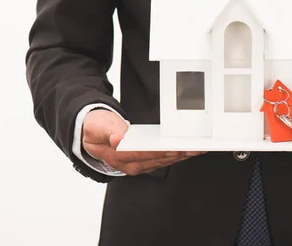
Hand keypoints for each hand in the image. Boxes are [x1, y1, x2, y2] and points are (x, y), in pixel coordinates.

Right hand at [82, 109, 205, 175]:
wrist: (92, 132)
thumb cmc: (96, 128)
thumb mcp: (97, 126)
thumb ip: (108, 132)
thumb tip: (117, 139)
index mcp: (119, 156)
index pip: (145, 154)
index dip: (163, 151)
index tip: (178, 148)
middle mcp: (131, 164)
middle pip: (159, 159)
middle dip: (179, 154)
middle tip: (197, 147)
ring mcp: (139, 164)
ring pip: (165, 161)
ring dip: (182, 155)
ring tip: (198, 148)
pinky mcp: (146, 161)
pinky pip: (164, 159)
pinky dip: (178, 155)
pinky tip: (189, 150)